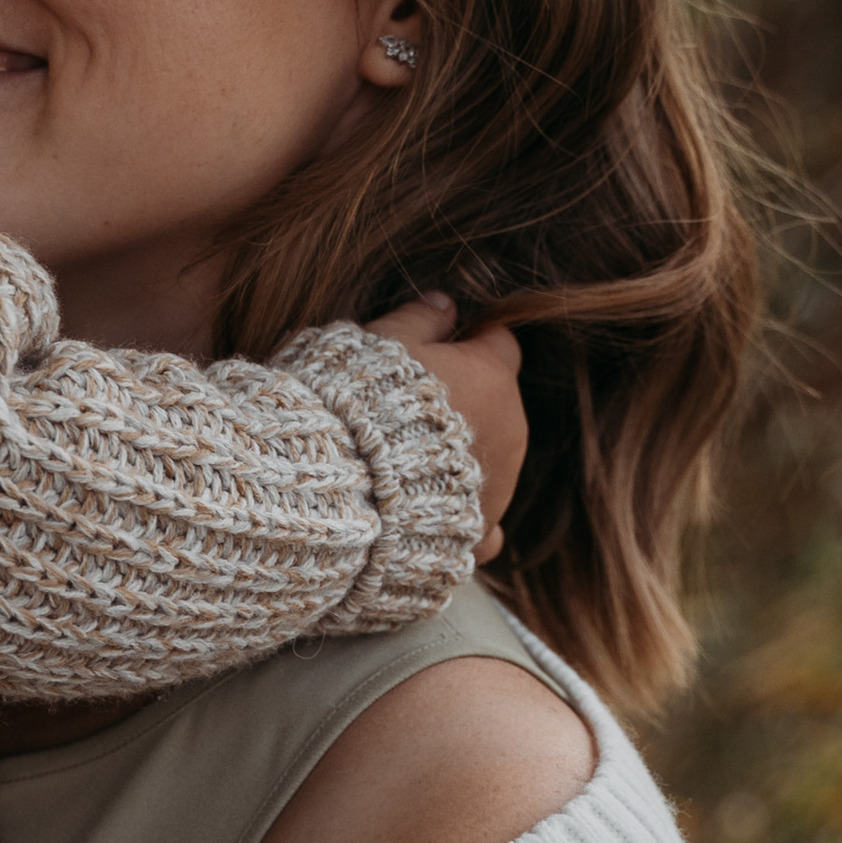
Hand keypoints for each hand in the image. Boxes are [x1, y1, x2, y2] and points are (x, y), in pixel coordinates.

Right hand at [368, 292, 524, 563]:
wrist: (331, 493)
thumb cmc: (351, 406)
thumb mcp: (375, 343)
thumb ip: (418, 319)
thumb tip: (445, 304)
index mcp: (490, 377)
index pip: (499, 344)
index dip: (467, 345)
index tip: (435, 353)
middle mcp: (510, 433)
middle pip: (498, 407)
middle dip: (462, 408)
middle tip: (402, 416)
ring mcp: (498, 490)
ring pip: (490, 465)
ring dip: (457, 463)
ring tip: (398, 471)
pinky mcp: (475, 538)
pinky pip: (481, 527)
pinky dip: (458, 520)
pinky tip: (424, 519)